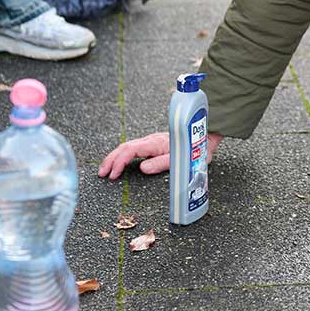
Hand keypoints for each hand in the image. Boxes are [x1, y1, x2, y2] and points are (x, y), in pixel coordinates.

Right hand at [97, 132, 222, 179]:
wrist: (207, 135)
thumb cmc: (196, 148)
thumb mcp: (181, 159)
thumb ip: (161, 163)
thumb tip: (142, 168)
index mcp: (155, 143)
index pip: (130, 151)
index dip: (118, 162)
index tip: (112, 175)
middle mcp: (151, 140)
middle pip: (124, 148)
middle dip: (110, 160)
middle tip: (102, 174)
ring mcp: (152, 141)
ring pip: (127, 147)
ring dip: (115, 158)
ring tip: (106, 170)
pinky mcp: (155, 144)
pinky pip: (133, 148)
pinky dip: (123, 155)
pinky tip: (120, 162)